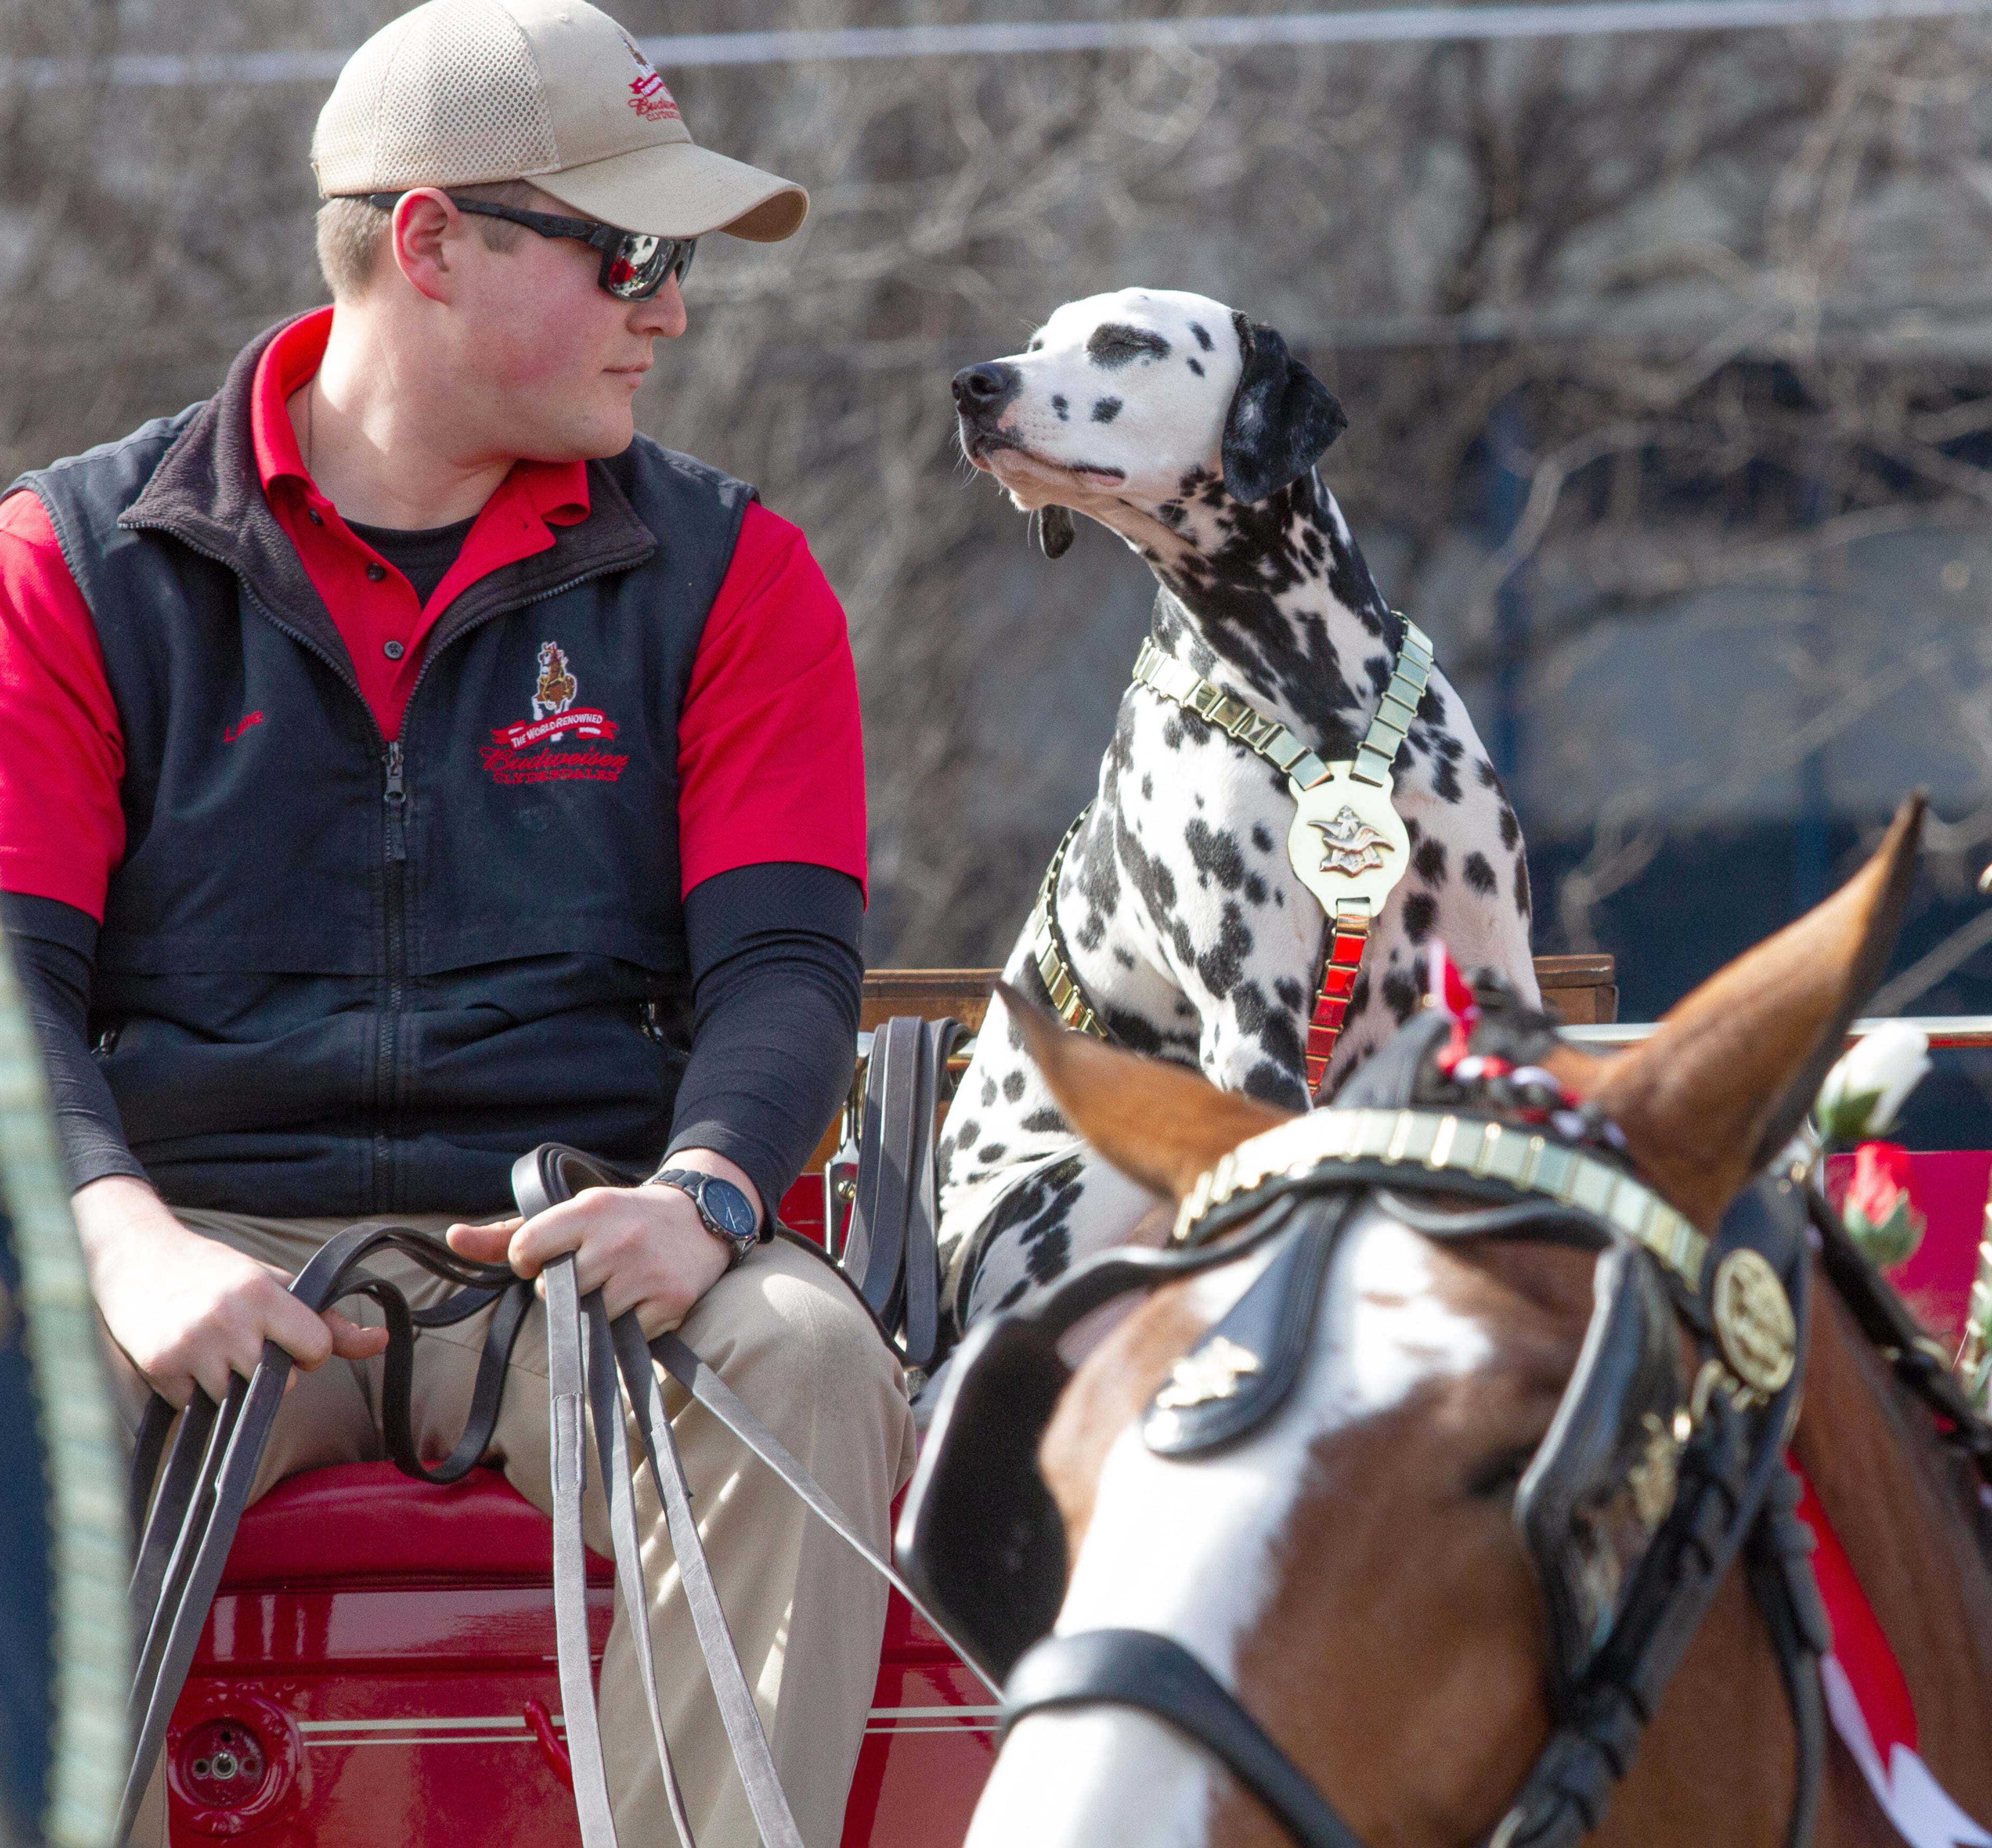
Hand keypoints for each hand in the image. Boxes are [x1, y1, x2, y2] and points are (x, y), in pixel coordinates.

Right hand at [73, 1174, 388, 1407]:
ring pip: (237, 1401)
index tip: (292, 1340)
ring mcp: (191, 1348)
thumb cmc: (219, 1273)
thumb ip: (330, 1320)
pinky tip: (187, 1357)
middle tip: (245, 1342)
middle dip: (270, 1372)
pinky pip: (196, 1406)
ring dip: (231, 1384)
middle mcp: (229, 1321)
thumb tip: (383, 1341)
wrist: (139, 1259)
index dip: (310, 1350)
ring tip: (215, 1347)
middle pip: (278, 1383)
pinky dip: (194, 1390)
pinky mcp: (160, 1370)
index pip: (316, 1348)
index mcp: (263, 1295)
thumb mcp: (276, 1285)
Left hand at [445, 1153, 756, 1336]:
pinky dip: (629, 1325)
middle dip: (566, 1291)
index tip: (545, 1262)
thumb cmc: (623, 1218)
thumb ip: (509, 1232)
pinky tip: (641, 1299)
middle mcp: (616, 1240)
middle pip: (556, 1294)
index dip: (527, 1264)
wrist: (701, 1217)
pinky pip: (626, 1335)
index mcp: (587, 1211)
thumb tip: (452, 1238)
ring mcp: (644, 1273)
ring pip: (589, 1319)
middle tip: (592, 1272)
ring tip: (617, 1284)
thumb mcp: (571, 1213)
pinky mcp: (669, 1302)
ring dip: (597, 1311)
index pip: (526, 1250)